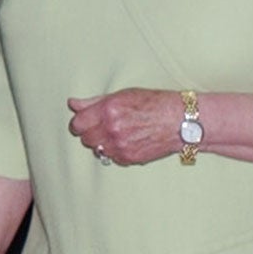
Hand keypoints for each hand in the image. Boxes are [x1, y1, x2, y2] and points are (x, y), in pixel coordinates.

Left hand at [67, 89, 183, 166]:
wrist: (180, 122)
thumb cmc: (152, 104)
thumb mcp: (122, 95)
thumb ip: (93, 101)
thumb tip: (72, 103)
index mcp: (108, 110)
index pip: (78, 123)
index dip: (80, 122)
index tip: (85, 121)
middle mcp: (112, 129)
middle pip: (85, 138)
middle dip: (90, 132)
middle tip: (103, 126)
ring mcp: (120, 146)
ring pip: (97, 149)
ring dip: (102, 143)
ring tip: (116, 134)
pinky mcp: (129, 158)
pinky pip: (111, 158)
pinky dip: (114, 152)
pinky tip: (126, 142)